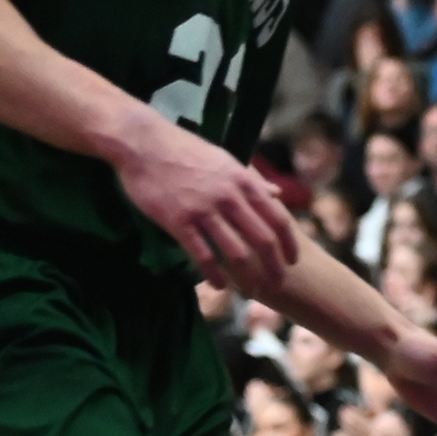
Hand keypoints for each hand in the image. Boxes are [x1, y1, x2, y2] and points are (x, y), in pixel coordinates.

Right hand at [112, 118, 300, 291]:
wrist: (144, 143)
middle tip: (277, 284)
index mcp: (244, 182)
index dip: (288, 244)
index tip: (292, 261)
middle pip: (262, 240)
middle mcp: (230, 197)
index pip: (277, 218)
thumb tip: (277, 193)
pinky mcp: (179, 222)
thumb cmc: (185, 149)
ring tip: (249, 292)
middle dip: (274, 267)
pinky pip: (203, 255)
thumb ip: (252, 180)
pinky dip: (214, 274)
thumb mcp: (225, 160)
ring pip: (235, 253)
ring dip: (246, 278)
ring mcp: (204, 210)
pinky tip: (219, 285)